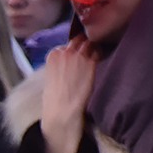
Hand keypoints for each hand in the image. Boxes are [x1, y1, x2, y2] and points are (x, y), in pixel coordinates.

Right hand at [40, 37, 97, 152]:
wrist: (61, 113)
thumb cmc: (55, 100)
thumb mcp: (51, 77)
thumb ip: (59, 65)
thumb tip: (68, 60)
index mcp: (53, 55)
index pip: (67, 43)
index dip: (74, 48)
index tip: (78, 54)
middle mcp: (66, 52)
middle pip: (80, 39)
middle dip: (85, 43)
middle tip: (91, 51)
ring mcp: (79, 56)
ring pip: (91, 43)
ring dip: (95, 48)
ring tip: (98, 56)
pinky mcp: (91, 63)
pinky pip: (99, 52)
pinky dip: (101, 55)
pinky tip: (101, 63)